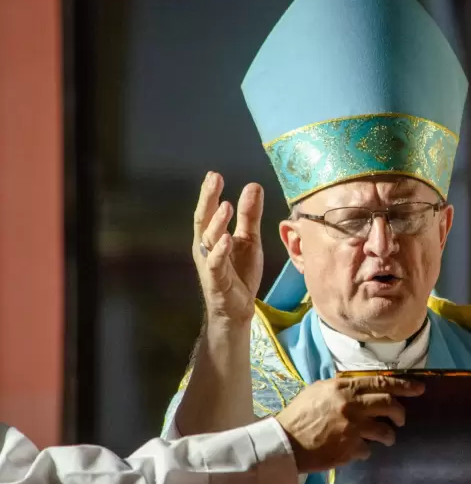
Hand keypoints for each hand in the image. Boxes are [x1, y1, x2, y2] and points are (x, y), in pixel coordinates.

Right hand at [193, 172, 263, 327]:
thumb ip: (250, 215)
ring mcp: (209, 263)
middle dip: (208, 199)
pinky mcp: (216, 281)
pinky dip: (220, 251)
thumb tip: (253, 186)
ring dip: (217, 222)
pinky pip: (215, 264)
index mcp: (213, 236)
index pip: (209, 210)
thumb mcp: (249, 240)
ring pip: (209, 240)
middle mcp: (206, 247)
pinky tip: (228, 239)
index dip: (210, 192)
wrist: (237, 309)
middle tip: (214, 179)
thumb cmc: (239, 273)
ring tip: (227, 206)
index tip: (214, 174)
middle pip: (203, 219)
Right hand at [275, 376, 424, 472]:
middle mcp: (351, 405)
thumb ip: (342, 386)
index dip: (404, 385)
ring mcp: (352, 428)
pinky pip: (368, 449)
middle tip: (401, 419)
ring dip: (389, 435)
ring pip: (384, 430)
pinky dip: (366, 450)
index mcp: (344, 387)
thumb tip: (362, 385)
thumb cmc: (300, 414)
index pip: (381, 382)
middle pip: (389, 404)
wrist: (285, 442)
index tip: (419, 388)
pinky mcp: (350, 449)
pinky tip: (357, 449)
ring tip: (386, 437)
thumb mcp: (319, 390)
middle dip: (400, 413)